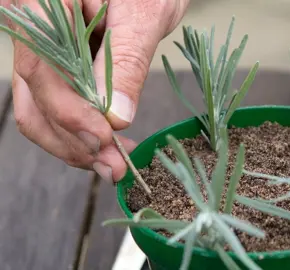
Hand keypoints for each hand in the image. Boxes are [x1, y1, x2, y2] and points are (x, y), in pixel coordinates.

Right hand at [4, 0, 188, 182]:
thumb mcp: (143, 16)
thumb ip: (127, 63)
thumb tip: (116, 118)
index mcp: (42, 3)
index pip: (41, 69)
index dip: (69, 114)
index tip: (104, 141)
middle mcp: (30, 29)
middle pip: (35, 98)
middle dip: (74, 140)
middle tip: (113, 167)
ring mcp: (39, 49)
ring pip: (40, 109)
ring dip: (75, 143)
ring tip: (112, 163)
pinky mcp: (56, 66)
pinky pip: (57, 104)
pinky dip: (79, 130)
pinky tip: (106, 145)